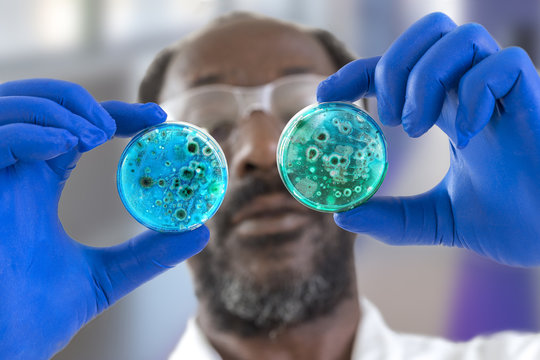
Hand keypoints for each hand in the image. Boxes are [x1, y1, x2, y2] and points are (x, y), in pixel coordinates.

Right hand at [0, 79, 208, 358]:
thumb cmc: (32, 316)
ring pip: (12, 106)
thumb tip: (199, 232)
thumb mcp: (104, 278)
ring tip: (96, 135)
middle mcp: (10, 172)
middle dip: (78, 101)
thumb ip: (148, 254)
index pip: (73, 126)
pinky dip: (32, 131)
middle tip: (116, 125)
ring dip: (59, 110)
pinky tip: (69, 145)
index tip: (158, 118)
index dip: (115, 112)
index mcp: (35, 183)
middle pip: (36, 102)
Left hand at [317, 12, 539, 266]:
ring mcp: (505, 92)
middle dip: (395, 64)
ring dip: (426, 76)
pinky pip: (504, 65)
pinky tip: (468, 134)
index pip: (397, 70)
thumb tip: (343, 215)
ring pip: (461, 38)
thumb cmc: (513, 222)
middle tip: (388, 116)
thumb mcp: (438, 219)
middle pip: (429, 32)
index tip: (325, 96)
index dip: (358, 73)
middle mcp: (473, 92)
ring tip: (418, 126)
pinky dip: (474, 93)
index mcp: (449, 110)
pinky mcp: (536, 99)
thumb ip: (394, 218)